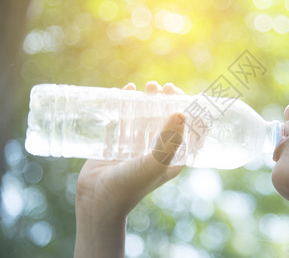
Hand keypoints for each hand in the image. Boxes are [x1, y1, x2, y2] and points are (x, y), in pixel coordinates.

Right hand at [74, 81, 184, 257]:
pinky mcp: (115, 146)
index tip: (191, 96)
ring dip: (147, 101)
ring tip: (149, 86)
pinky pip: (121, 122)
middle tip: (165, 87)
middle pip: (164, 121)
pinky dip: (124, 106)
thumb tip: (182, 112)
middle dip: (167, 102)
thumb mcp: (155, 163)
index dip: (192, 114)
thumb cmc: (130, 186)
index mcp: (171, 159)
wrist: (97, 202)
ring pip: (144, 119)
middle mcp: (154, 153)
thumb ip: (169, 139)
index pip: (187, 133)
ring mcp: (134, 149)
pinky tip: (127, 91)